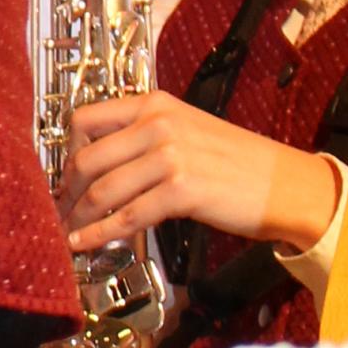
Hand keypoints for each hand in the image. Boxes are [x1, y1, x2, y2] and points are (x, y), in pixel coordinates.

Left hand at [64, 89, 340, 256]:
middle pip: (86, 158)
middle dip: (67, 190)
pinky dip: (99, 233)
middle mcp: (158, 124)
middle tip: (60, 210)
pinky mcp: (182, 191)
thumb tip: (100, 162)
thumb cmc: (240, 163)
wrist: (287, 184)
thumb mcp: (188, 130)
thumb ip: (145, 137)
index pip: (85, 119)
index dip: (66, 151)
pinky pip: (126, 216)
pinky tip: (86, 243)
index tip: (63, 174)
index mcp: (155, 105)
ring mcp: (170, 156)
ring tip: (68, 230)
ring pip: (102, 189)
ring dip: (79, 216)